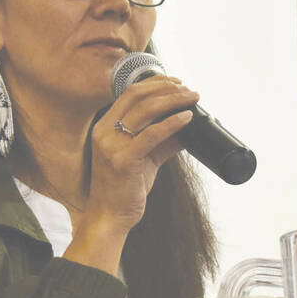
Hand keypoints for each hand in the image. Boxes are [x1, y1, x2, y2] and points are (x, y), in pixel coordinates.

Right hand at [63, 75, 200, 275]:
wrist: (111, 215)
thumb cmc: (126, 187)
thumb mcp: (145, 158)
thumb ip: (163, 142)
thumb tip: (188, 128)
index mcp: (105, 127)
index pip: (129, 94)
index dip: (154, 83)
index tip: (176, 81)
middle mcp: (104, 131)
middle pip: (137, 96)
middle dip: (166, 88)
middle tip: (189, 89)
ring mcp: (111, 145)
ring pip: (145, 111)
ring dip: (172, 101)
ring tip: (192, 99)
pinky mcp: (123, 160)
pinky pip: (151, 135)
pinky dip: (172, 124)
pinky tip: (187, 118)